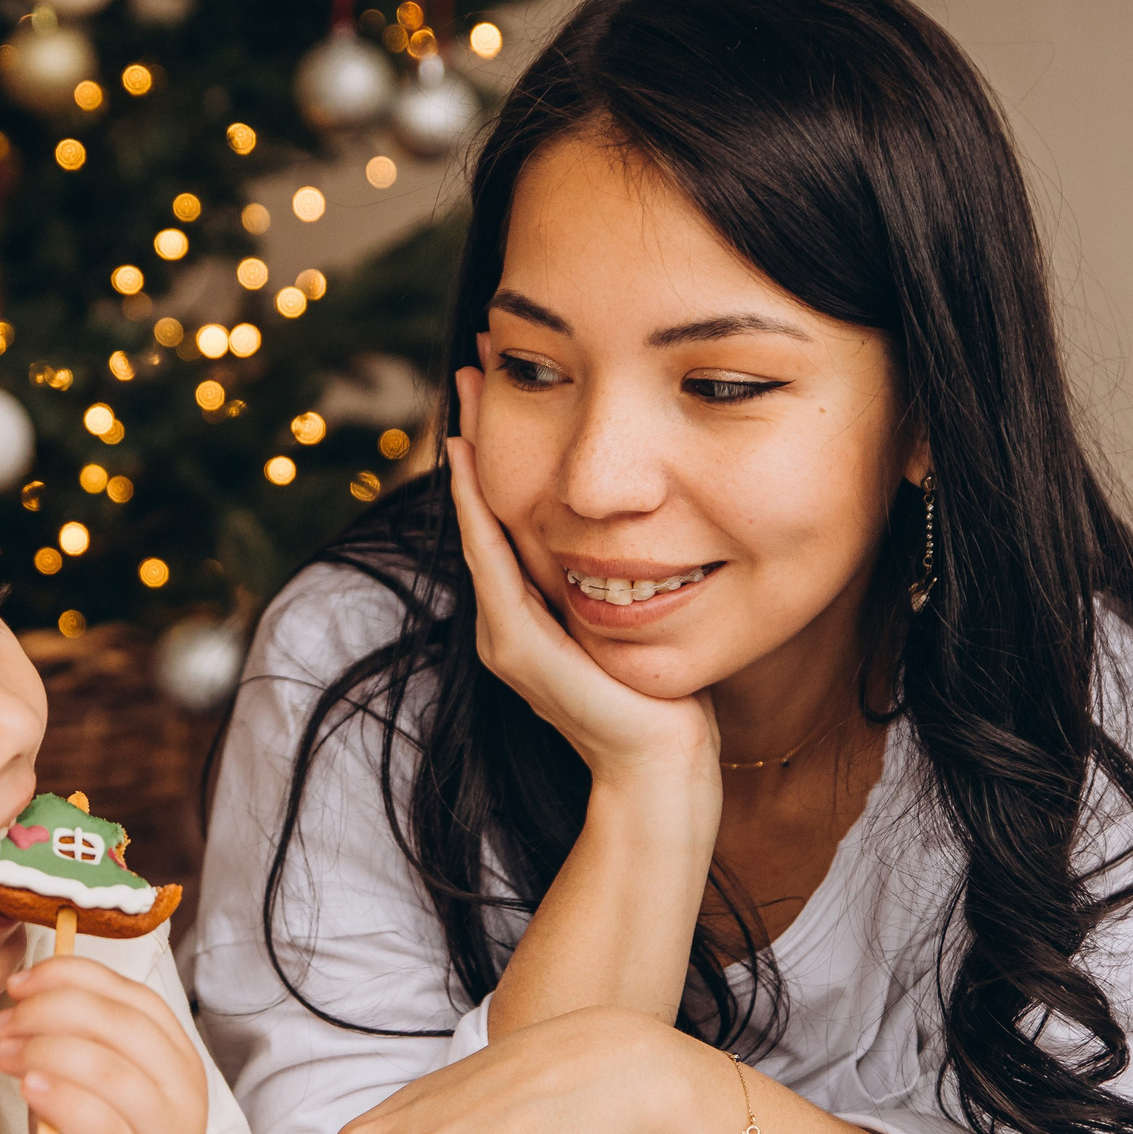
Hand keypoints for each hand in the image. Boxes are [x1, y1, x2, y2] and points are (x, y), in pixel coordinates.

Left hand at [0, 954, 206, 1133]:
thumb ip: (75, 1044)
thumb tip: (23, 996)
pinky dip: (59, 1096)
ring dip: (45, 1049)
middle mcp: (181, 1088)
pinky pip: (98, 1122)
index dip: (73, 976)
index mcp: (175, 1056)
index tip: (21, 982)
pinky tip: (28, 1087)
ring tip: (4, 1054)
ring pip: (108, 1067)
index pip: (131, 994)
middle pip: (119, 1023)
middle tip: (3, 1022)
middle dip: (50, 1010)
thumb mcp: (95, 1090)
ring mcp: (166, 1132)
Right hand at [445, 404, 720, 806]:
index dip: (503, 451)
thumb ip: (629, 579)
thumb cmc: (666, 704)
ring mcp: (505, 636)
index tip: (507, 384)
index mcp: (533, 613)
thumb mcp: (645, 620)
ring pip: (478, 527)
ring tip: (466, 392)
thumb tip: (653, 524)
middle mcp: (506, 621)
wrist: (661, 771)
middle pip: (483, 510)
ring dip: (469, 456)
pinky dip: (476, 510)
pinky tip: (471, 459)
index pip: (508, 516)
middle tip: (473, 362)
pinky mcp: (515, 649)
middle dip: (477, 432)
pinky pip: (490, 563)